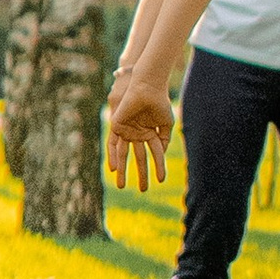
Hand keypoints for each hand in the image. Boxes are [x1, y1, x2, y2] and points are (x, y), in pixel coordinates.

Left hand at [105, 71, 174, 189]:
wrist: (147, 88)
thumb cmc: (159, 103)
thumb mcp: (166, 124)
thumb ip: (164, 140)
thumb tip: (161, 156)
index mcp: (149, 133)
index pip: (154, 154)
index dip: (158, 167)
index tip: (161, 180)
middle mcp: (138, 134)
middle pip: (138, 158)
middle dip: (140, 174)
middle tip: (143, 190)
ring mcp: (127, 131)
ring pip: (124, 155)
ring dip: (122, 170)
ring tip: (122, 186)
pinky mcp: (117, 126)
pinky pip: (113, 145)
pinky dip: (113, 156)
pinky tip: (114, 169)